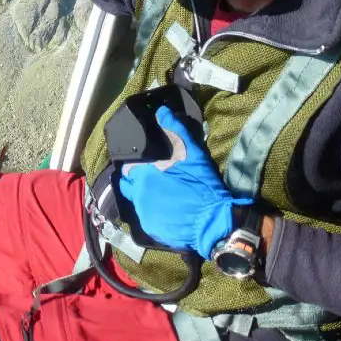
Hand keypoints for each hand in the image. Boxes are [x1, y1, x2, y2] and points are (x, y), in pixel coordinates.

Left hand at [119, 106, 252, 258]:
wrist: (214, 223)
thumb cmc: (202, 186)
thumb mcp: (192, 155)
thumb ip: (175, 131)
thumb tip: (161, 112)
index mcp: (143, 174)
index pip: (127, 168)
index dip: (134, 166)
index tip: (145, 165)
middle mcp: (137, 194)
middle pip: (130, 185)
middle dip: (138, 181)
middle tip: (154, 179)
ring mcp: (143, 213)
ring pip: (137, 201)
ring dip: (145, 196)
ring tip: (161, 195)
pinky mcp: (151, 228)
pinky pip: (146, 217)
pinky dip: (153, 212)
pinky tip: (167, 209)